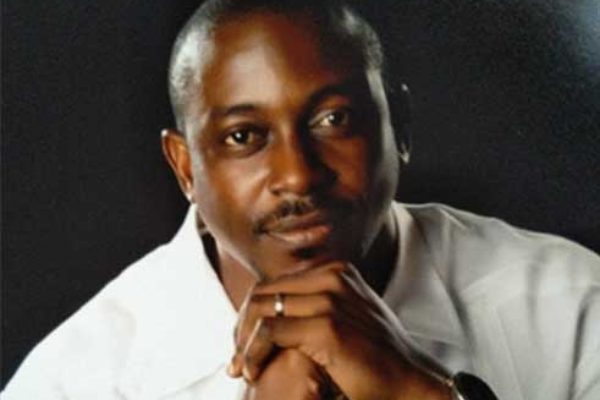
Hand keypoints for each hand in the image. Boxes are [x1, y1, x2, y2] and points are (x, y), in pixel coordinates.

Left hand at [229, 262, 451, 399]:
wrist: (412, 382)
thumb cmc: (377, 357)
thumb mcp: (347, 317)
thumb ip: (315, 305)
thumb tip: (276, 312)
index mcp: (336, 271)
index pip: (275, 283)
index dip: (252, 313)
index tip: (244, 343)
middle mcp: (333, 277)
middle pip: (263, 292)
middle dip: (242, 326)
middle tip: (237, 358)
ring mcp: (331, 298)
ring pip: (261, 310)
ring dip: (244, 342)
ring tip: (242, 368)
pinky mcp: (328, 326)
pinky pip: (270, 332)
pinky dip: (254, 353)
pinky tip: (254, 371)